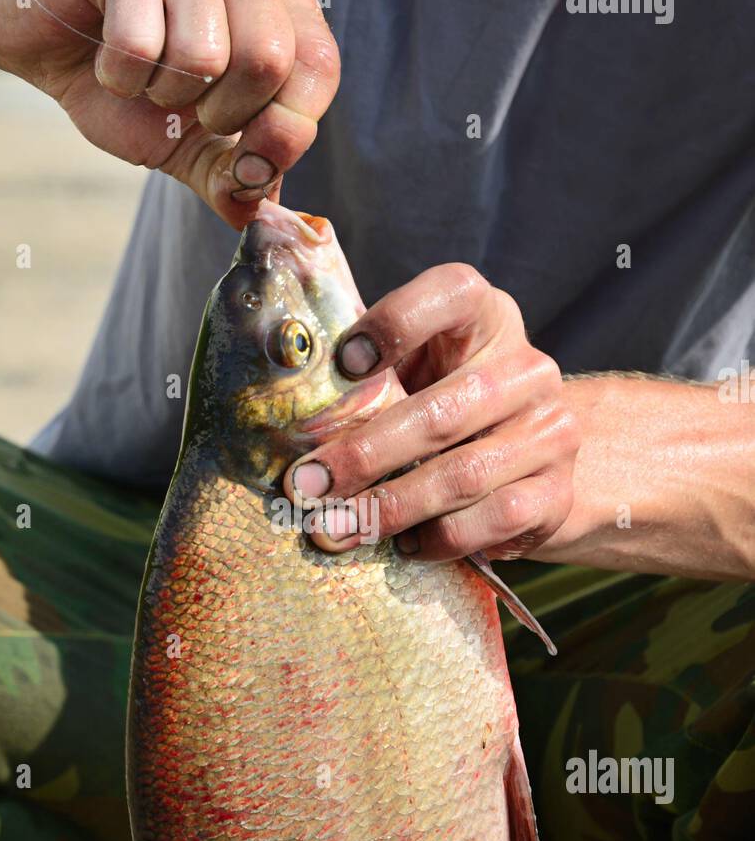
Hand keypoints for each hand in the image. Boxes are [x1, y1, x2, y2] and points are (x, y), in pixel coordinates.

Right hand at [0, 0, 339, 226]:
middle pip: (267, 61)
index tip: (247, 161)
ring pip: (202, 57)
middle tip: (180, 104)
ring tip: (141, 73)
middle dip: (219, 115)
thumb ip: (234, 179)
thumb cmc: (128, 84)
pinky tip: (105, 56)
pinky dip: (117, 77)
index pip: (319, 67)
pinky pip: (138, 45)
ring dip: (160, 93)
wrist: (39, 40)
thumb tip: (261, 216)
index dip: (287, 132)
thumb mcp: (191, 146)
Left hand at [284, 264, 579, 559]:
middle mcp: (527, 369)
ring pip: (463, 474)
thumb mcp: (413, 372)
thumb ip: (366, 374)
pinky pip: (492, 519)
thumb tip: (283, 402)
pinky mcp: (557, 492)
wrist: (531, 462)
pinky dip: (439, 538)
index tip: (344, 363)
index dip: (398, 321)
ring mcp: (551, 432)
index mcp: (486, 318)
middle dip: (365, 454)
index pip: (453, 293)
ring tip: (335, 528)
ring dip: (390, 507)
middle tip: (306, 485)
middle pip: (444, 410)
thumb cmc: (444, 405)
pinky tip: (402, 546)